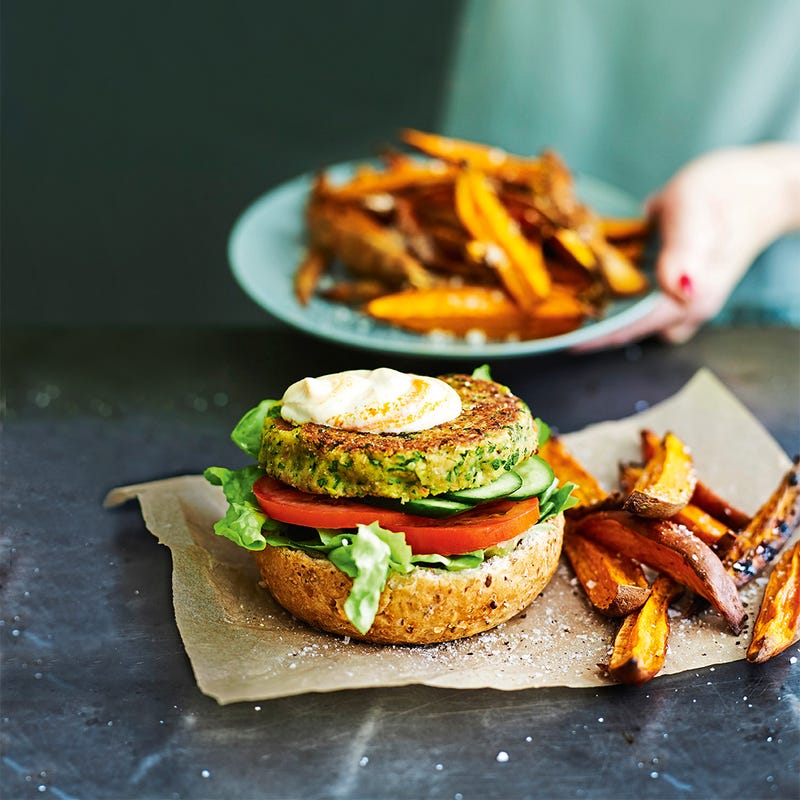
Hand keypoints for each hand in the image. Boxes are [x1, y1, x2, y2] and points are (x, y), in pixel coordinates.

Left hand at [575, 143, 799, 349]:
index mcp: (690, 296)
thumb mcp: (697, 209)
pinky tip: (597, 278)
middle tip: (555, 318)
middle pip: (632, 331)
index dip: (595, 337)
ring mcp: (685, 300)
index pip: (633, 328)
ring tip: (567, 300)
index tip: (561, 342)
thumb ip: (685, 248)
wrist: (764, 184)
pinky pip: (644, 304)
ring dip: (606, 313)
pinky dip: (620, 296)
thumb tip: (678, 287)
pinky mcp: (681, 288)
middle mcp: (687, 307)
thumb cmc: (728, 191)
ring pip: (637, 320)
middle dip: (594, 328)